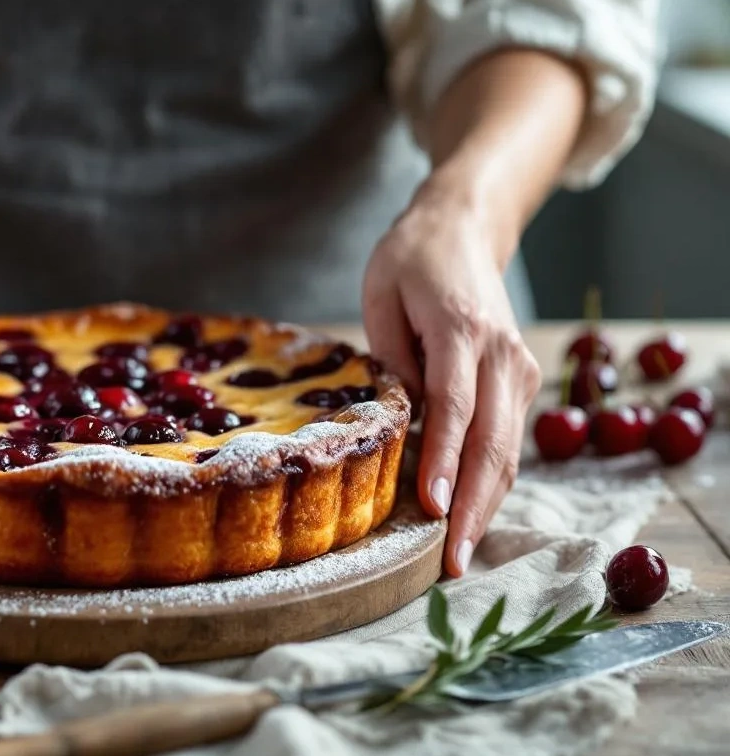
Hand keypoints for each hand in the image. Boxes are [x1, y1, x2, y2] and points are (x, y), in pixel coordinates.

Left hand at [361, 181, 541, 576]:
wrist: (464, 230)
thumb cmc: (411, 261)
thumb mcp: (382, 295)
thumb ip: (393, 358)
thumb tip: (402, 423)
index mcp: (464, 330)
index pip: (453, 406)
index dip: (442, 460)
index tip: (431, 506)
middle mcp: (503, 355)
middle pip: (491, 443)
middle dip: (471, 506)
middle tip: (450, 560)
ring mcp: (519, 372)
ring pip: (506, 452)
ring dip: (484, 506)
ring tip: (457, 556)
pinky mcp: (521, 384)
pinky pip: (506, 444)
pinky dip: (489, 485)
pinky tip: (467, 520)